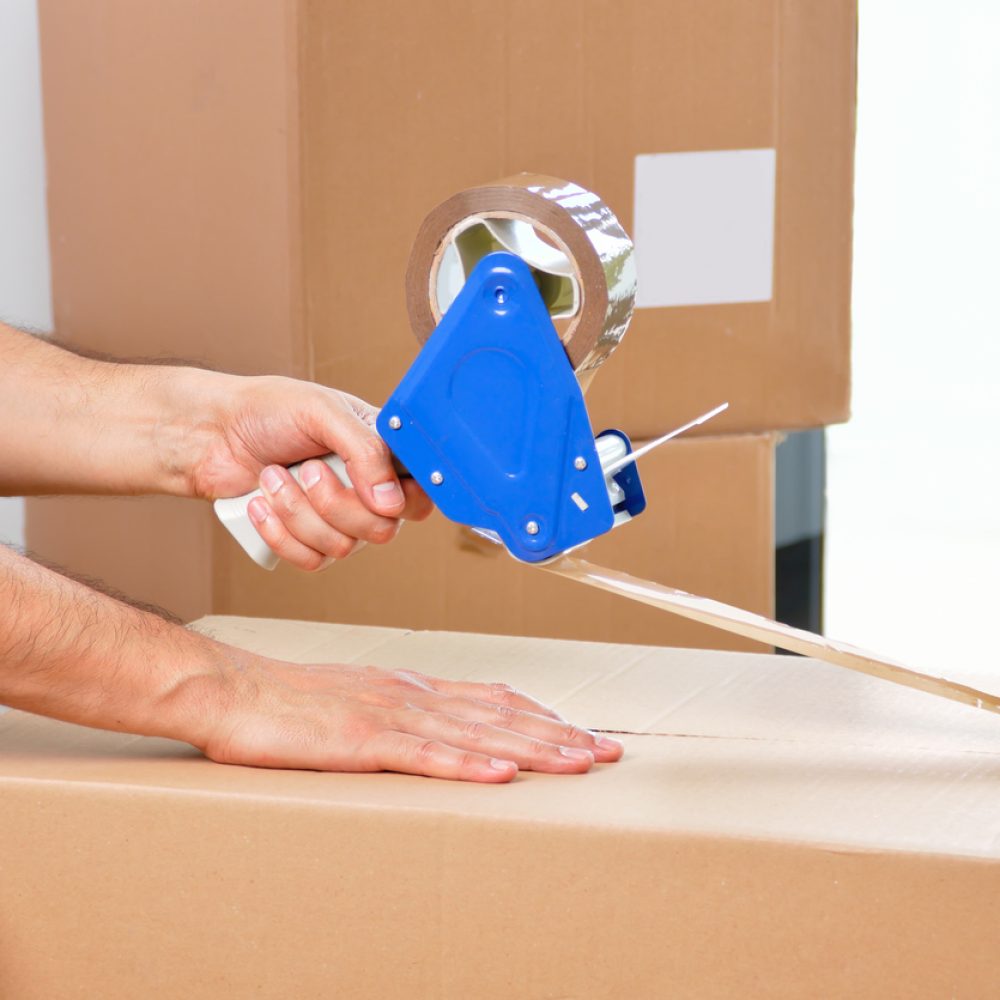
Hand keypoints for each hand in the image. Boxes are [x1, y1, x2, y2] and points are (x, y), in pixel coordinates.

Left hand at [187, 374, 431, 570]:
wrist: (210, 434)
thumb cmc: (267, 411)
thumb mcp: (322, 411)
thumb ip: (366, 450)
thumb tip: (391, 501)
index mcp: (382, 453)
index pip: (420, 492)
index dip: (402, 498)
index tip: (374, 487)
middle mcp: (365, 489)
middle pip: (384, 528)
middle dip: (336, 503)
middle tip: (307, 469)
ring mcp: (336, 518)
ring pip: (343, 547)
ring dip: (298, 513)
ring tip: (272, 477)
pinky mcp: (305, 540)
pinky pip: (311, 560)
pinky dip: (280, 535)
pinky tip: (260, 505)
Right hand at [193, 654, 624, 781]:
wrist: (234, 689)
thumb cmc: (291, 700)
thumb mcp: (360, 699)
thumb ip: (404, 711)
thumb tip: (446, 727)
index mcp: (412, 687)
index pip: (493, 700)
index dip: (542, 719)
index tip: (582, 734)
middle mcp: (413, 694)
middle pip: (499, 717)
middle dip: (557, 736)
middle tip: (606, 753)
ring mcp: (389, 715)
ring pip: (476, 734)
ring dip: (531, 750)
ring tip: (578, 763)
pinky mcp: (360, 739)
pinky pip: (422, 755)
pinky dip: (466, 764)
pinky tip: (500, 774)